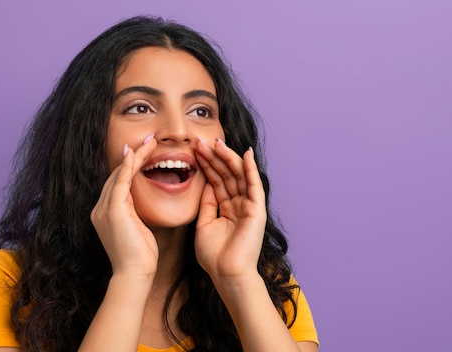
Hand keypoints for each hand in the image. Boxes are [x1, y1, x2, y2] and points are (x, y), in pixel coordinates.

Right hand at [91, 138, 158, 276]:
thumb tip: (144, 203)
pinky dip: (129, 166)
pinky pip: (120, 182)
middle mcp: (100, 209)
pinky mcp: (112, 211)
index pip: (118, 183)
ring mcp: (104, 209)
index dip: (130, 166)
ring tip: (150, 142)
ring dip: (135, 156)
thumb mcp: (138, 229)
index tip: (144, 152)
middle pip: (116, 175)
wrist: (134, 273)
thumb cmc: (140, 256)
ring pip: (119, 175)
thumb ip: (137, 213)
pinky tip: (137, 154)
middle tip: (149, 140)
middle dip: (133, 157)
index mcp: (106, 214)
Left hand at [194, 138, 266, 280]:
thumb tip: (206, 182)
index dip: (207, 165)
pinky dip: (250, 168)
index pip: (217, 181)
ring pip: (239, 175)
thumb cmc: (214, 256)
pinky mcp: (257, 209)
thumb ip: (207, 203)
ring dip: (227, 158)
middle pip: (227, 175)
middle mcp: (239, 204)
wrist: (227, 274)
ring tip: (215, 142)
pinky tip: (245, 153)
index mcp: (227, 209)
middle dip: (214, 157)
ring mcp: (249, 206)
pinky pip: (254, 184)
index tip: (194, 150)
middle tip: (201, 141)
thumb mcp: (204, 224)